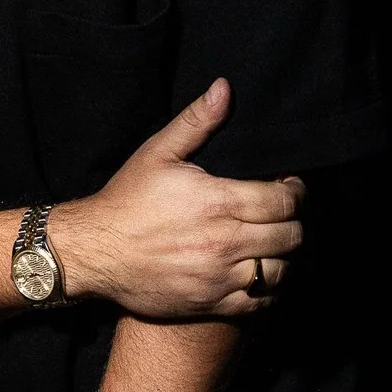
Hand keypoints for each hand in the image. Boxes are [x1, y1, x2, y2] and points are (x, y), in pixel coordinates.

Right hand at [54, 78, 303, 318]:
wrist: (95, 251)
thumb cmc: (126, 201)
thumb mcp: (157, 153)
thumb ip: (196, 122)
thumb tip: (224, 89)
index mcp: (218, 201)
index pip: (284, 200)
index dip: (296, 193)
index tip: (290, 189)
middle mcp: (225, 242)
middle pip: (290, 236)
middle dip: (293, 222)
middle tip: (281, 216)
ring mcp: (219, 276)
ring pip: (280, 270)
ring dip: (282, 256)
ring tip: (271, 245)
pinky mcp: (210, 303)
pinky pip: (260, 302)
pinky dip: (267, 290)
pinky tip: (257, 274)